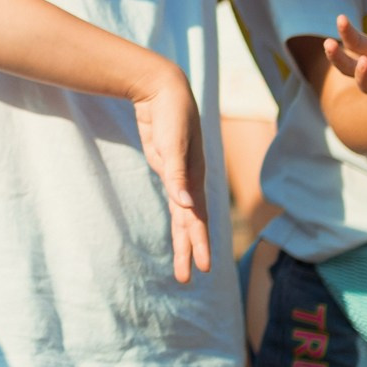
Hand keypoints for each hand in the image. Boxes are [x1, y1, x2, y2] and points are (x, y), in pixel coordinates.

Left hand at [131, 62, 210, 282]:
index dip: (198, 243)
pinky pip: (174, 198)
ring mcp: (178, 175)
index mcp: (193, 176)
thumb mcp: (172, 140)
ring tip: (183, 264)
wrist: (163, 87)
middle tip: (188, 278)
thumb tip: (185, 205)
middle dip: (189, 250)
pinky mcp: (166, 167)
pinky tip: (180, 226)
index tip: (203, 267)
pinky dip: (178, 215)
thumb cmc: (171, 110)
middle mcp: (189, 179)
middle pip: (190, 222)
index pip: (197, 218)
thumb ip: (176, 173)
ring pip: (182, 214)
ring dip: (182, 238)